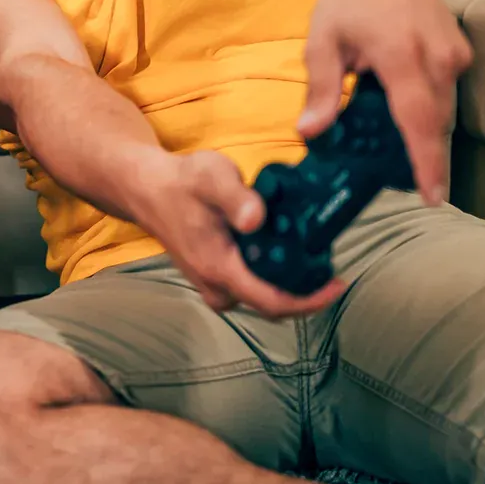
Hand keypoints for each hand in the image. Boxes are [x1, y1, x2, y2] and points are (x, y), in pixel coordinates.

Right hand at [135, 148, 345, 318]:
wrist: (145, 188)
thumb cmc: (180, 181)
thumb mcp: (211, 176)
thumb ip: (236, 197)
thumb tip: (257, 219)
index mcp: (219, 268)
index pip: (272, 301)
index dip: (311, 300)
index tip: (339, 285)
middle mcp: (215, 285)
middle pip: (270, 306)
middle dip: (305, 293)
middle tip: (330, 266)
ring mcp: (210, 284)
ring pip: (259, 300)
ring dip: (287, 287)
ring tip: (311, 261)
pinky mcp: (210, 275)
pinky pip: (248, 289)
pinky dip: (270, 280)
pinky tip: (282, 256)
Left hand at [297, 0, 471, 204]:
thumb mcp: (321, 42)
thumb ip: (321, 91)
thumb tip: (310, 132)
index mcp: (401, 55)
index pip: (419, 121)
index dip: (425, 163)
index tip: (433, 196)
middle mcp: (436, 54)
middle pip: (433, 122)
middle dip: (420, 155)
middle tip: (397, 181)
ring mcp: (453, 50)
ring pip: (442, 108)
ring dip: (421, 129)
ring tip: (393, 149)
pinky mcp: (459, 48)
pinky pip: (445, 90)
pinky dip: (426, 106)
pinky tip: (398, 110)